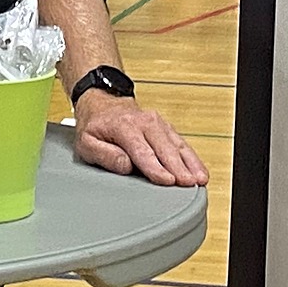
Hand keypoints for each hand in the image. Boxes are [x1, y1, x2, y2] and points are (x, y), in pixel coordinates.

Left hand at [74, 91, 206, 186]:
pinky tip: (200, 171)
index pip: (142, 150)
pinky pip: (181, 143)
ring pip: (177, 144)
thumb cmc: (95, 126)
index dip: (156, 167)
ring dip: (190, 162)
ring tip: (200, 179)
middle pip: (164, 147)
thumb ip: (105, 155)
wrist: (103, 102)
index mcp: (124, 126)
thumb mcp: (87, 142)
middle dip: (178, 166)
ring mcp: (158, 123)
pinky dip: (192, 157)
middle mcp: (144, 122)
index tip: (167, 180)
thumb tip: (125, 165)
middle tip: (188, 183)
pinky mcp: (166, 128)